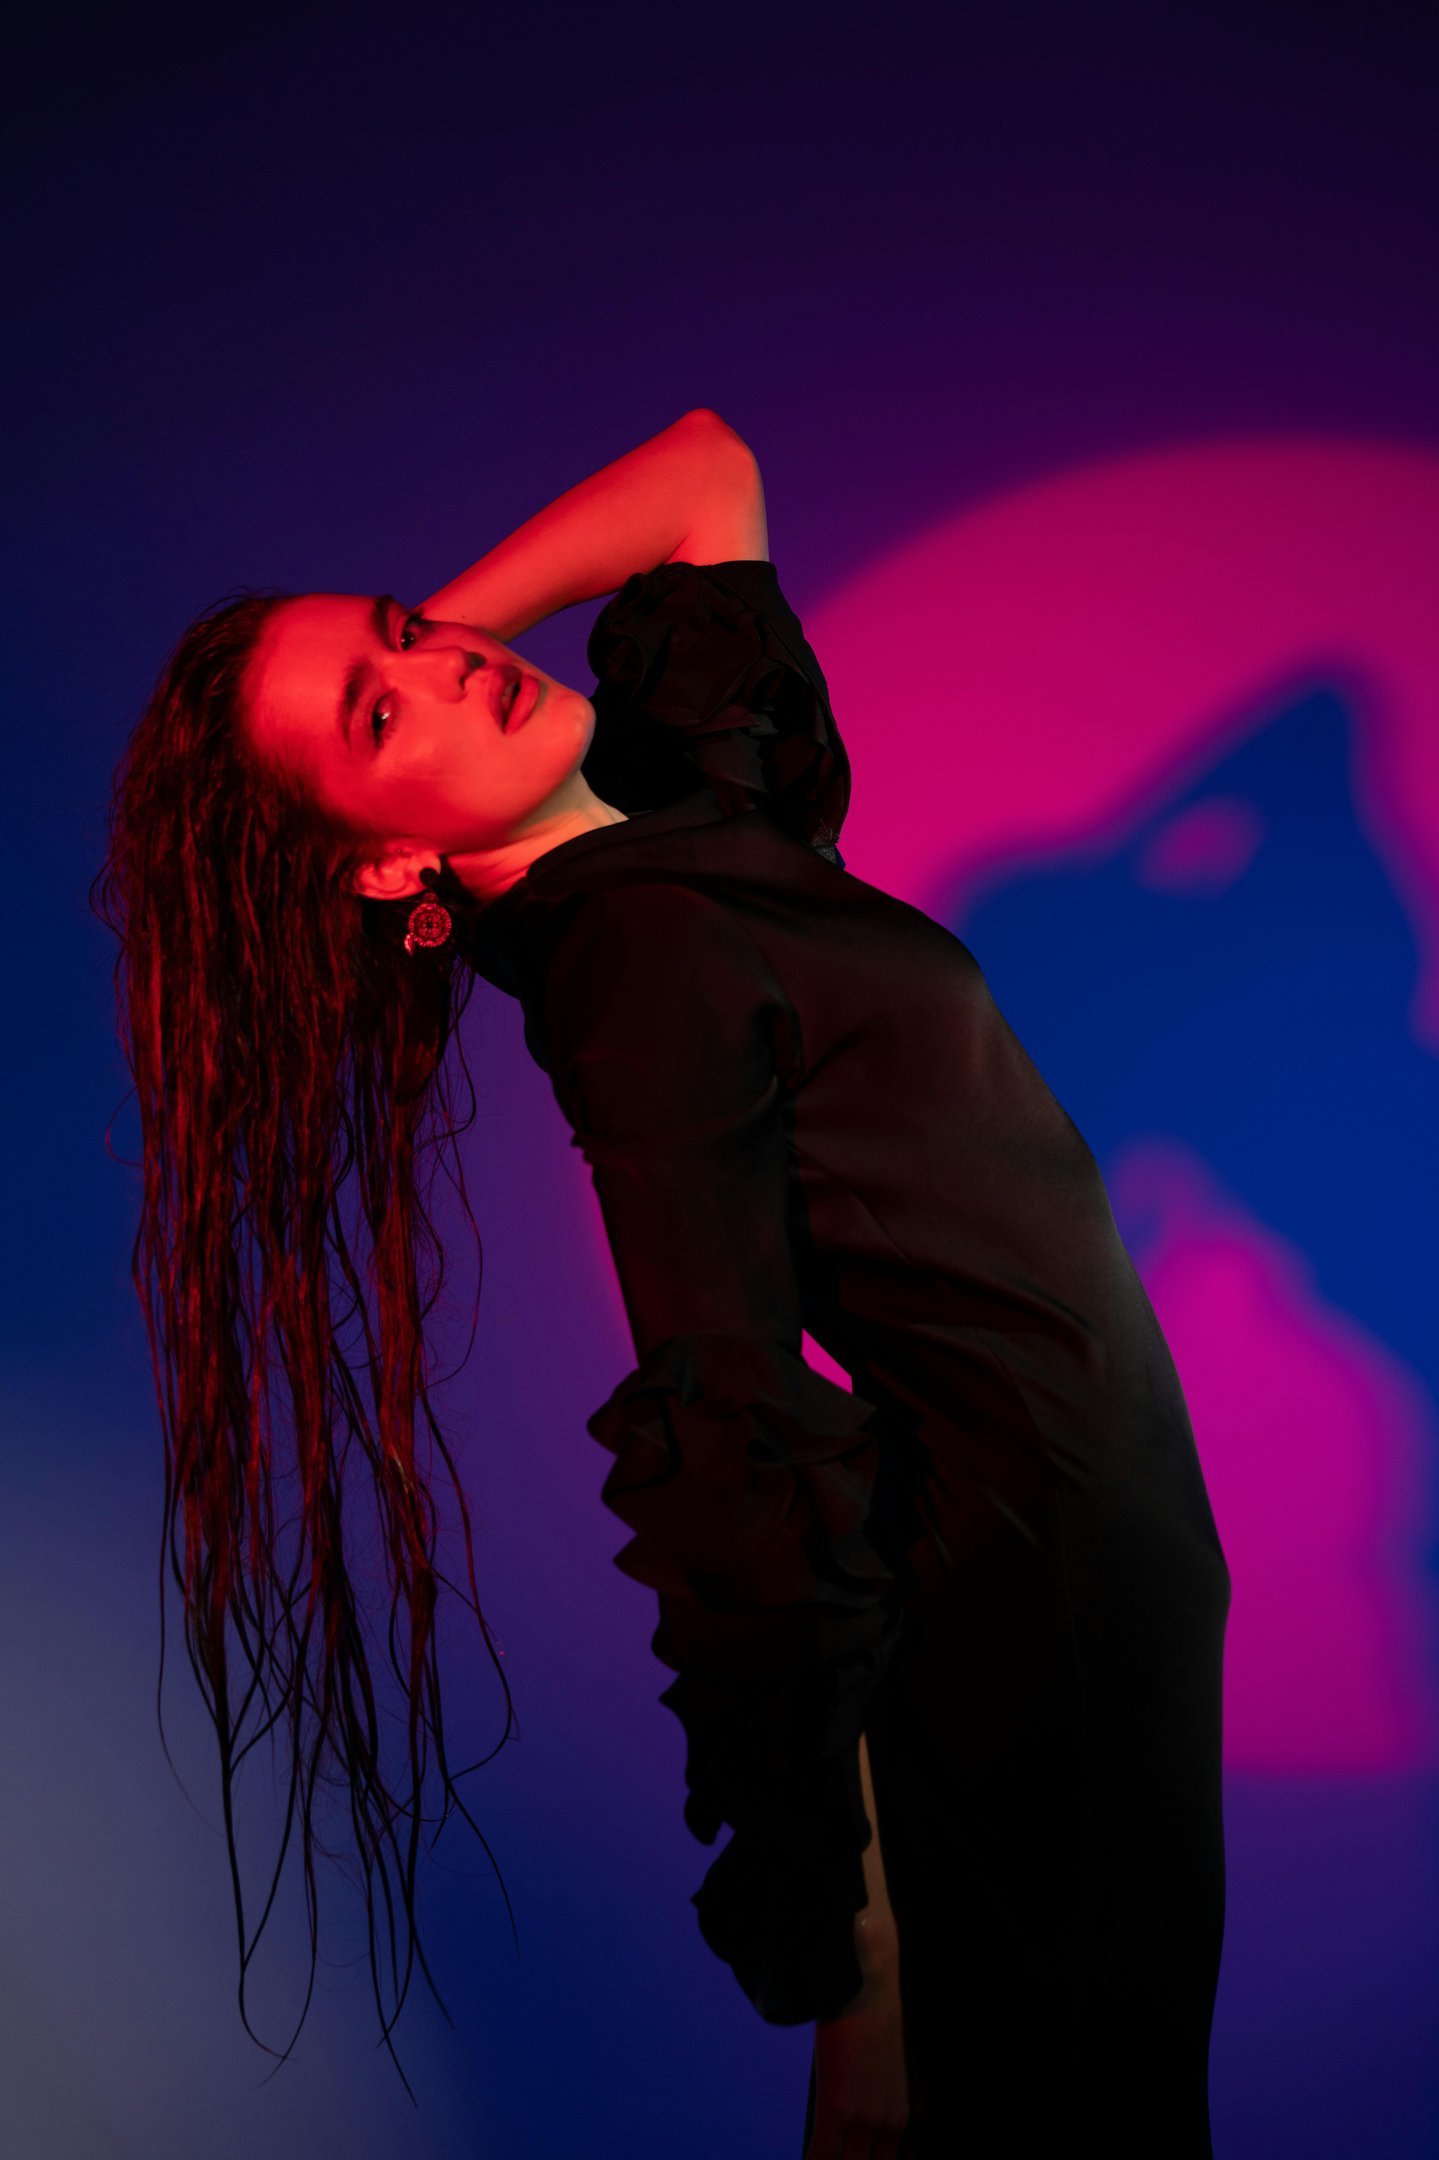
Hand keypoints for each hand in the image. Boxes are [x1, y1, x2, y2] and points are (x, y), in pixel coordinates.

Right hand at [804, 1927, 909, 2159]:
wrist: (868, 1986)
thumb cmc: (873, 2020)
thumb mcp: (886, 2070)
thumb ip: (874, 2103)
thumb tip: (847, 2128)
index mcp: (907, 2115)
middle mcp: (890, 2124)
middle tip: (836, 2159)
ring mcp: (864, 2119)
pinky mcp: (837, 2109)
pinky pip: (820, 2155)